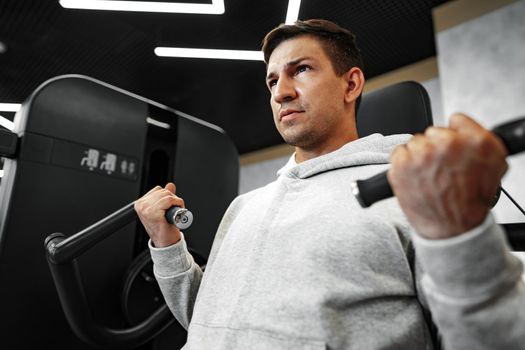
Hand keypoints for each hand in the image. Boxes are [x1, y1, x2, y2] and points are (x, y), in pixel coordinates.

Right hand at [134, 182, 184, 246]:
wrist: (165, 243)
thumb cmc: (164, 228)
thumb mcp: (164, 209)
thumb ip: (165, 196)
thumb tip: (170, 185)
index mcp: (140, 204)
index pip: (158, 189)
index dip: (167, 196)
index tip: (170, 206)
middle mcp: (141, 206)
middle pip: (163, 191)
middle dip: (173, 199)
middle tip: (174, 210)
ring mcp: (146, 209)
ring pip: (167, 195)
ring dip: (176, 202)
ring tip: (175, 213)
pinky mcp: (153, 213)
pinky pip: (169, 200)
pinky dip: (177, 204)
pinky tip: (176, 214)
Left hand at [387, 113, 507, 238]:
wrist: (453, 228)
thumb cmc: (471, 201)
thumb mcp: (494, 164)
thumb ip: (479, 138)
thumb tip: (460, 124)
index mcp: (474, 141)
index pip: (456, 121)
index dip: (454, 135)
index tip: (451, 148)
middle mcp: (448, 144)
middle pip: (433, 132)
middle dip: (435, 148)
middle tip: (440, 169)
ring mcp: (422, 153)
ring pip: (415, 143)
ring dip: (418, 157)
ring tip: (427, 176)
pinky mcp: (402, 164)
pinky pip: (398, 153)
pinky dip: (403, 164)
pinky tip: (414, 178)